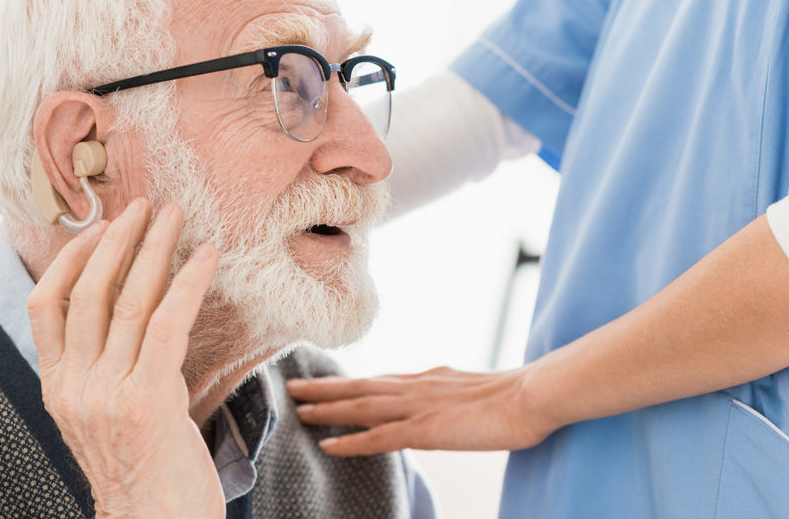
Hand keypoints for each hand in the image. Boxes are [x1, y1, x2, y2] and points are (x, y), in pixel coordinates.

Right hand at [27, 198, 224, 517]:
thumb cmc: (144, 476)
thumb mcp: (107, 419)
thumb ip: (108, 370)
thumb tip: (138, 318)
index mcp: (56, 389)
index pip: (44, 306)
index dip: (71, 259)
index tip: (99, 228)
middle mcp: (74, 387)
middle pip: (87, 292)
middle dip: (116, 241)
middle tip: (142, 206)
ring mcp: (106, 394)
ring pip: (127, 301)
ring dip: (153, 249)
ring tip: (173, 216)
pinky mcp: (147, 401)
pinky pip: (168, 323)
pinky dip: (187, 282)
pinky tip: (205, 256)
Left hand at [285, 365, 557, 456]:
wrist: (533, 395)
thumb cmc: (514, 395)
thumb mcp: (471, 389)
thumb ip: (447, 394)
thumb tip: (435, 398)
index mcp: (427, 379)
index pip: (379, 379)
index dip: (349, 382)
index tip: (324, 383)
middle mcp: (415, 386)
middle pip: (359, 386)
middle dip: (324, 388)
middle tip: (292, 386)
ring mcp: (418, 407)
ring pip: (360, 406)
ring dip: (326, 408)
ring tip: (297, 409)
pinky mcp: (425, 430)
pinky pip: (378, 438)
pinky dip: (350, 441)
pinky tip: (327, 445)